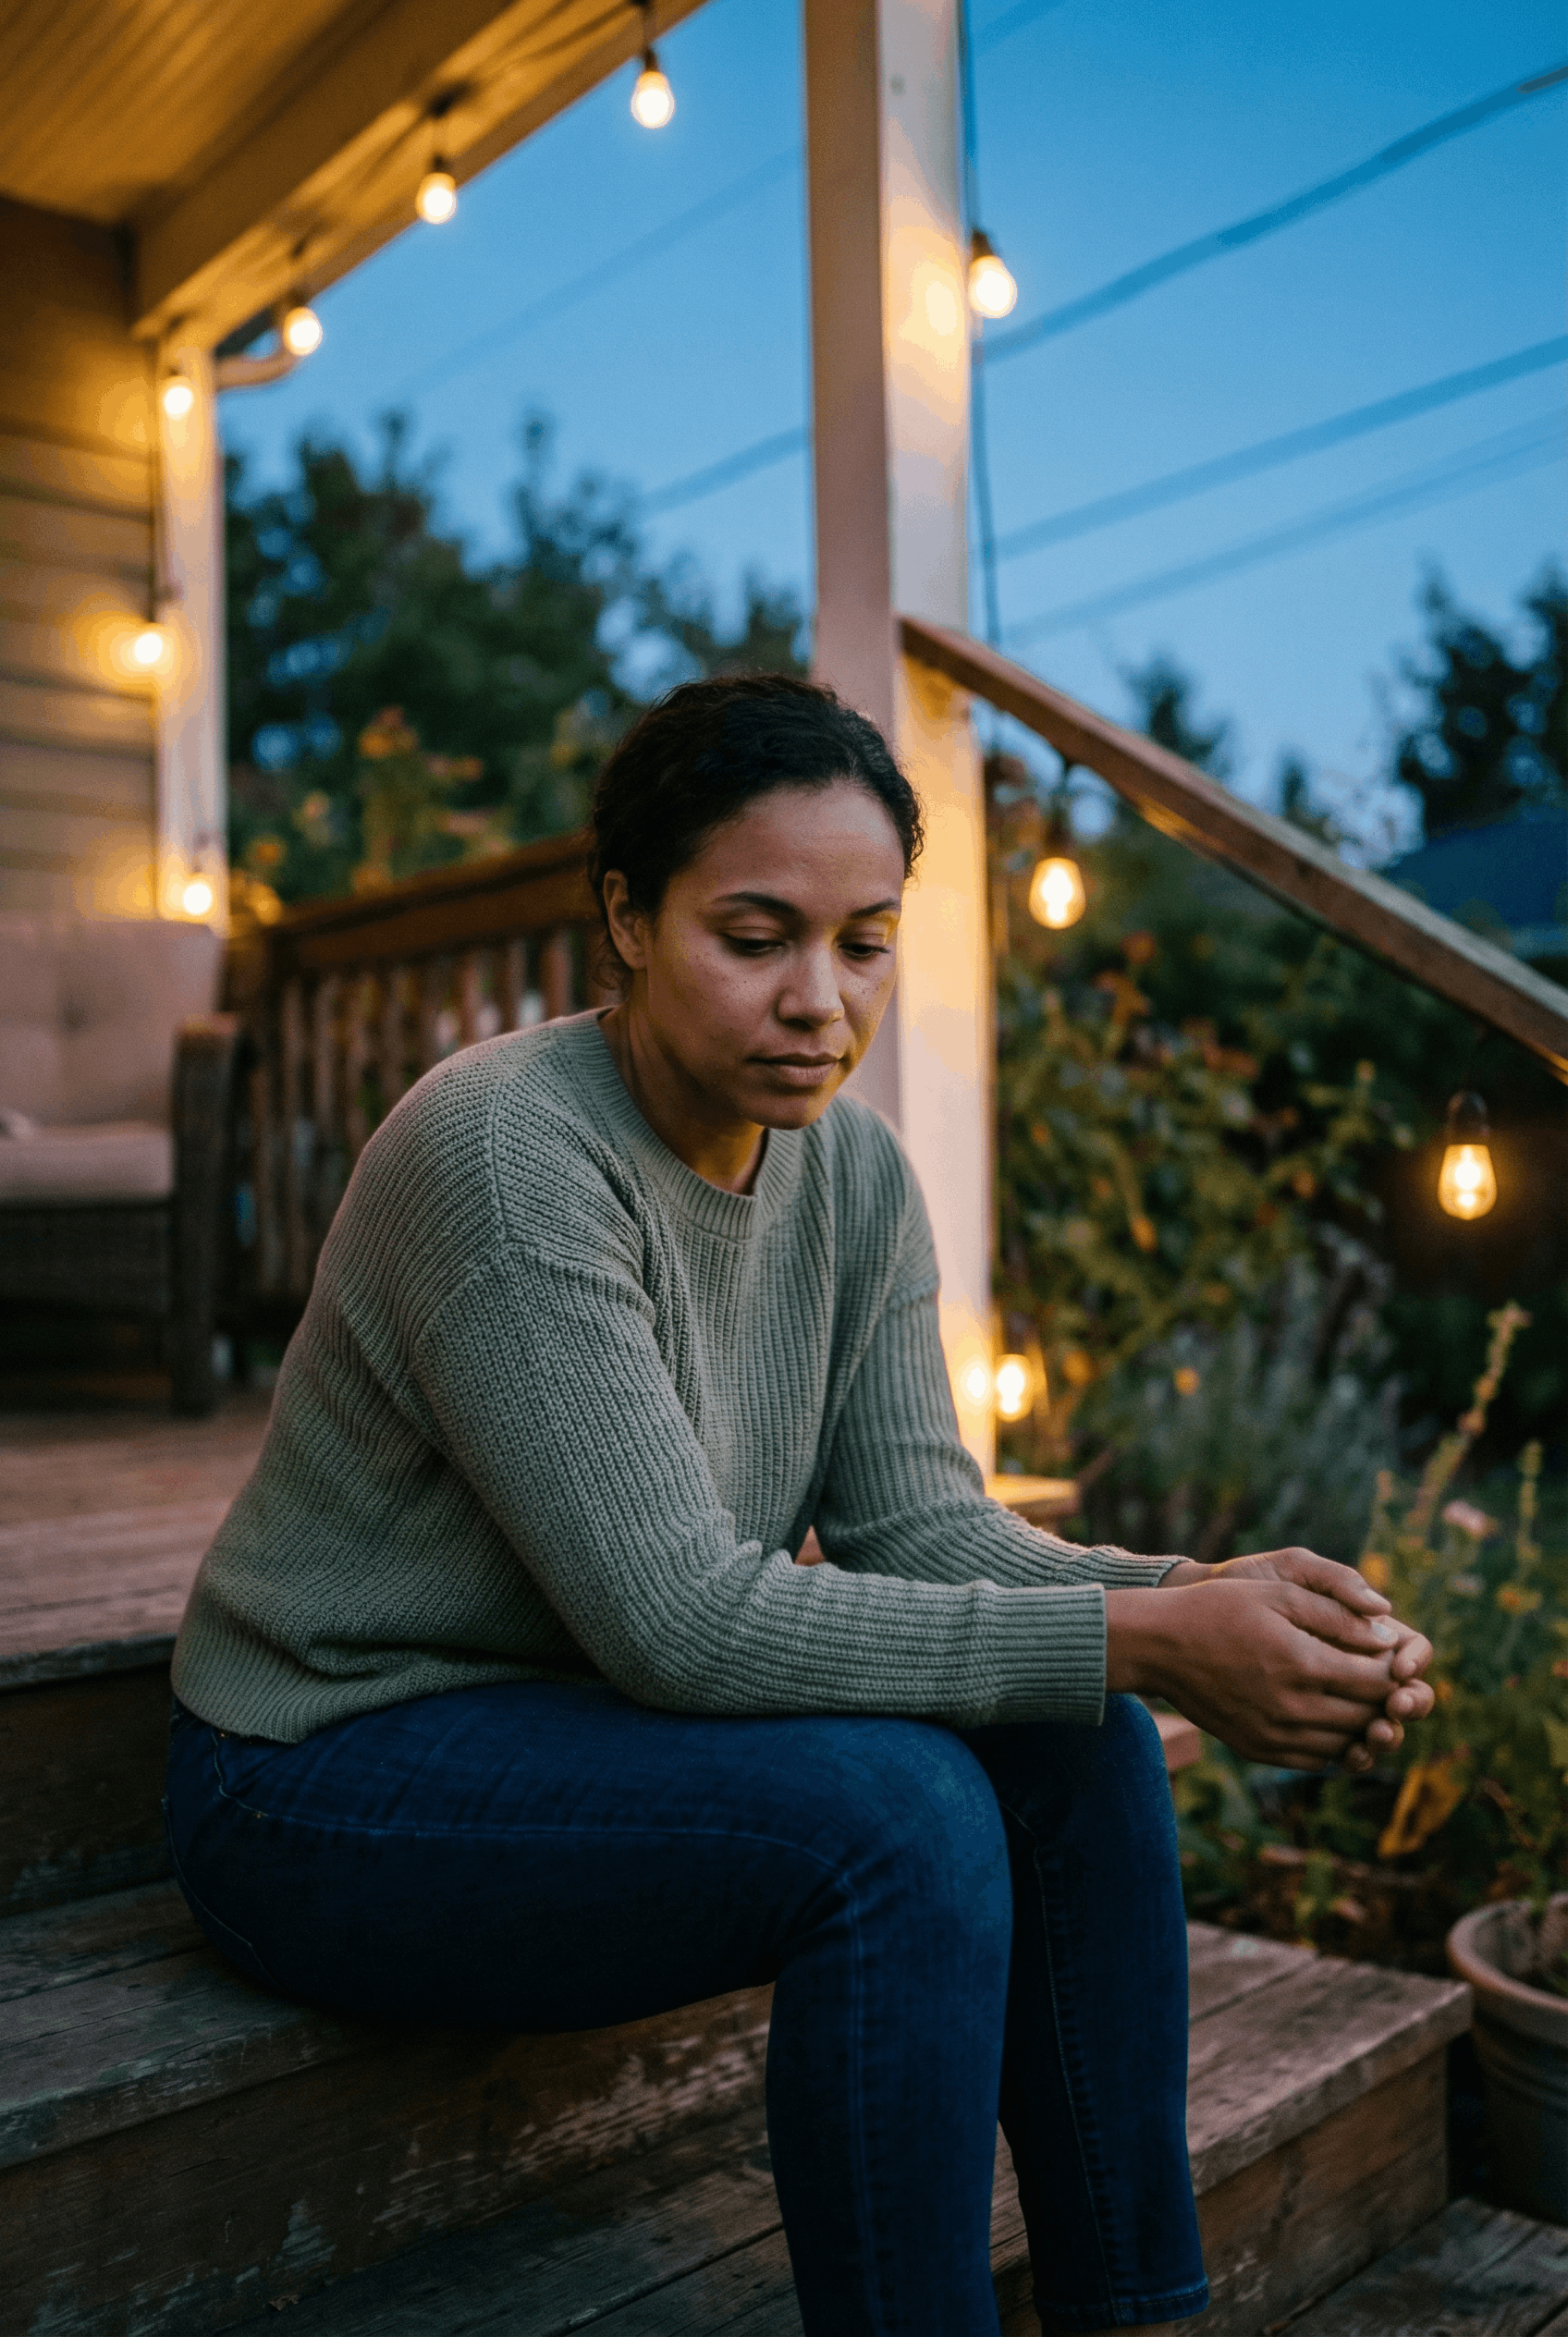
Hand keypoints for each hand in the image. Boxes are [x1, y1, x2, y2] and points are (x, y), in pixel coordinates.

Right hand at [1159, 1546, 1432, 1768]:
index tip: (1394, 1659)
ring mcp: (1273, 1734)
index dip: (1395, 1671)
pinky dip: (1332, 1745)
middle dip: (1384, 1701)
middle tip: (1385, 1683)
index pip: (1376, 1682)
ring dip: (1361, 1726)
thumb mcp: (1278, 1594)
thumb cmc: (1219, 1609)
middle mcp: (1291, 1707)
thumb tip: (1386, 1638)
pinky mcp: (1257, 1749)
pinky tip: (1329, 1722)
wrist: (1160, 1646)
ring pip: (1343, 1743)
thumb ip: (1335, 1615)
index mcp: (1302, 1663)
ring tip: (1360, 1702)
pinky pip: (1314, 1759)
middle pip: (1365, 1716)